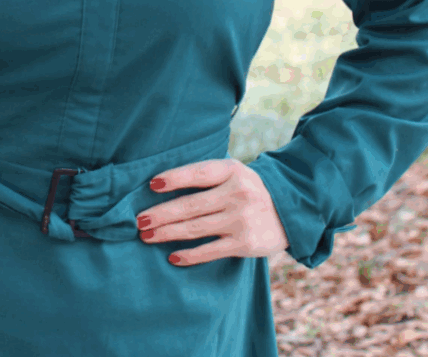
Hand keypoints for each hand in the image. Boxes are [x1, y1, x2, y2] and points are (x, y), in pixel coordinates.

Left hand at [136, 158, 288, 265]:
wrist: (289, 211)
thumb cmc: (247, 188)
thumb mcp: (233, 172)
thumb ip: (205, 175)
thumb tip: (161, 183)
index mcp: (231, 171)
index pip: (198, 173)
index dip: (174, 178)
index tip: (152, 185)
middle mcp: (237, 194)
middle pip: (190, 205)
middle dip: (161, 213)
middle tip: (139, 220)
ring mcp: (241, 220)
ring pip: (195, 228)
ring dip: (167, 233)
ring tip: (146, 235)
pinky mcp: (245, 244)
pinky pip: (210, 251)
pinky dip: (189, 255)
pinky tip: (172, 256)